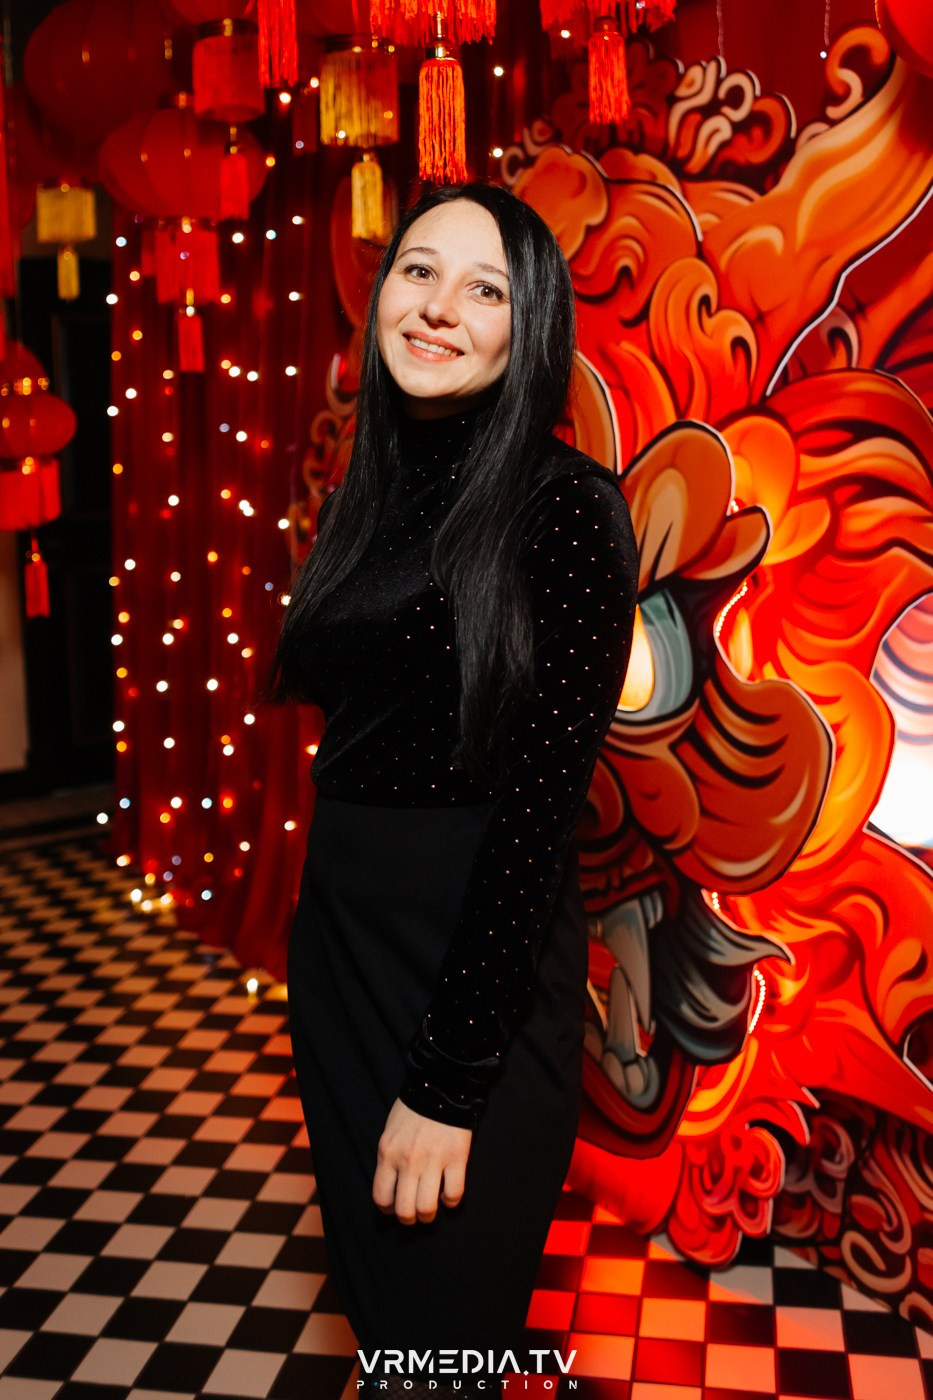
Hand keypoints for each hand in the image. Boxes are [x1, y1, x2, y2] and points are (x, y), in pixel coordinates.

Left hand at [373, 1097, 472, 1224]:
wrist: (440, 1086)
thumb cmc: (412, 1109)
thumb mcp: (389, 1132)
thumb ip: (389, 1158)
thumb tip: (393, 1185)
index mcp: (388, 1154)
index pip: (381, 1197)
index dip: (388, 1209)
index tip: (395, 1206)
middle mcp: (408, 1162)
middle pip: (405, 1210)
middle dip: (409, 1219)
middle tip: (415, 1214)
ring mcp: (433, 1161)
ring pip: (427, 1208)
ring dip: (428, 1215)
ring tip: (431, 1208)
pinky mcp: (456, 1159)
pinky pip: (453, 1194)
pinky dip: (450, 1201)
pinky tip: (448, 1194)